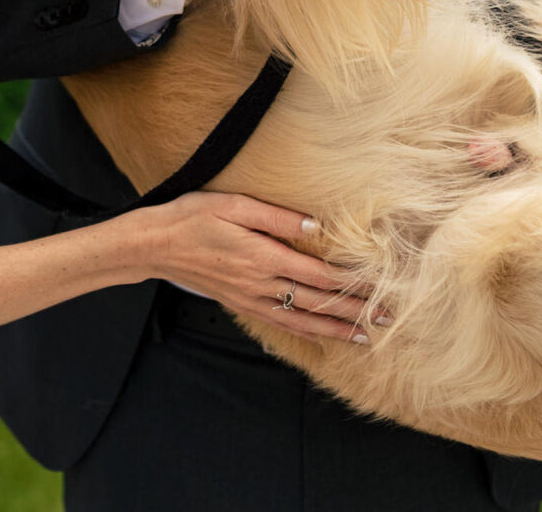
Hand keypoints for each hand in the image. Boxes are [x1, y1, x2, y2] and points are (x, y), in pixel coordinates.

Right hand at [136, 191, 384, 343]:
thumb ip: (276, 217)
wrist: (154, 245)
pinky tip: (321, 337)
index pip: (318, 274)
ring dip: (336, 330)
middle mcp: (260, 283)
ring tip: (366, 337)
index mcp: (263, 256)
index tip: (380, 286)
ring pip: (301, 320)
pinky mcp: (241, 304)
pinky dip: (305, 333)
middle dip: (355, 311)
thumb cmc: (192, 217)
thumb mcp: (233, 204)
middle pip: (316, 302)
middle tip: (388, 317)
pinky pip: (279, 324)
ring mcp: (250, 298)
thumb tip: (315, 226)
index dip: (351, 283)